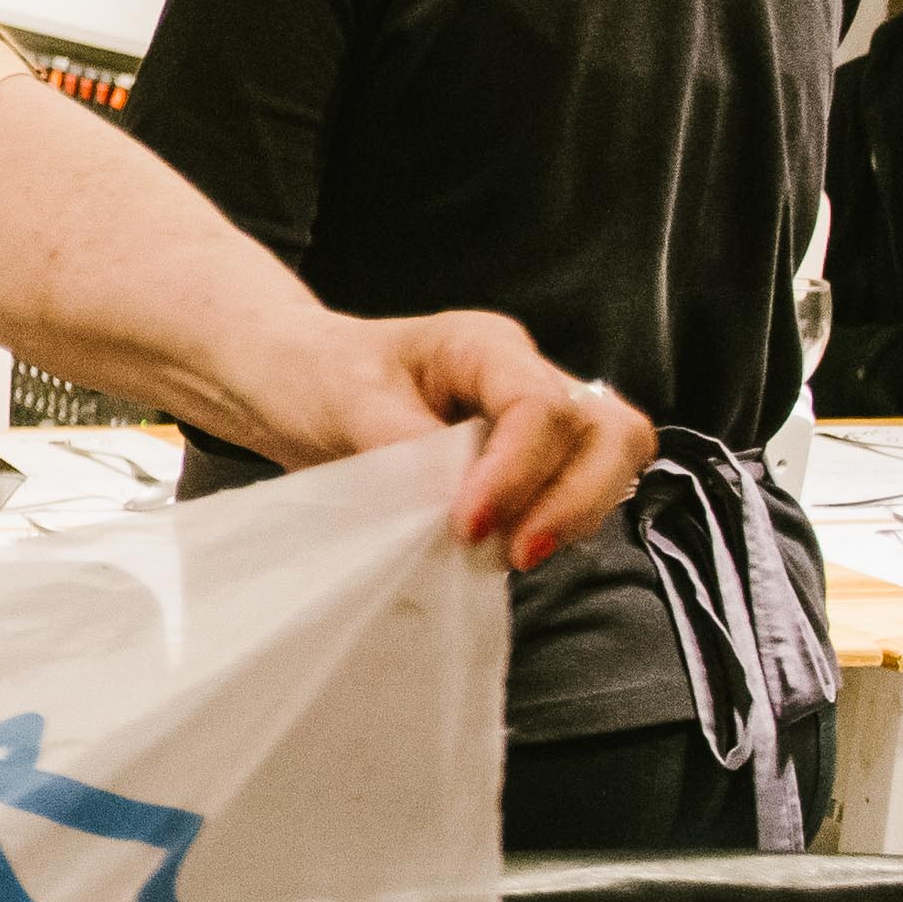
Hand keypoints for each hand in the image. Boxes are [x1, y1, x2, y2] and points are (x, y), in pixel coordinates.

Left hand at [269, 309, 651, 570]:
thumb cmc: (317, 374)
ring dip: (570, 517)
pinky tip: (501, 551)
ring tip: (506, 556)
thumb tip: (451, 499)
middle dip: (575, 499)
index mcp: (484, 346)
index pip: (541, 406)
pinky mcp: (526, 463)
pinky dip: (551, 525)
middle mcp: (526, 377)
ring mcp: (534, 421)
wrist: (293, 384)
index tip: (466, 525)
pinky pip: (570, 494)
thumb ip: (403, 445)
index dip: (517, 472)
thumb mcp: (346, 398)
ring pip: (608, 465)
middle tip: (515, 554)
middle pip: (609, 433)